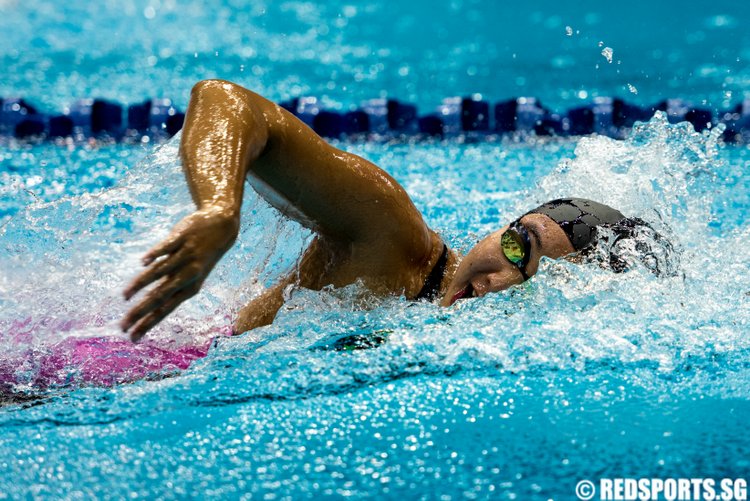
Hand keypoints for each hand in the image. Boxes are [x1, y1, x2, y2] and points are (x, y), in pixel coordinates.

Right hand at [121, 207, 239, 340]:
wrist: (223, 226)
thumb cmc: (200, 257)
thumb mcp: (189, 276)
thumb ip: (168, 288)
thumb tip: (146, 305)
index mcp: (189, 288)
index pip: (165, 310)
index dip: (148, 324)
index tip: (132, 337)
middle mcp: (188, 275)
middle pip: (159, 297)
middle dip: (140, 313)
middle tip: (122, 326)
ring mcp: (185, 256)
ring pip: (159, 272)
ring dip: (140, 284)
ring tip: (124, 296)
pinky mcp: (181, 237)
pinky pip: (165, 247)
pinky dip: (154, 254)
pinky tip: (142, 262)